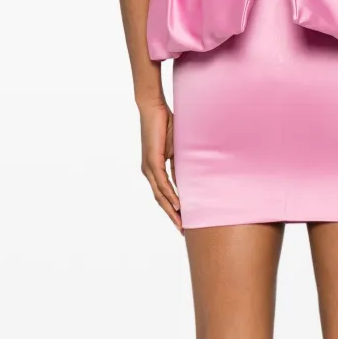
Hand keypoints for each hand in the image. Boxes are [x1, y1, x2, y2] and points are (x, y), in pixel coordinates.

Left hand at [139, 99, 180, 232]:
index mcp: (153, 169)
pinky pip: (161, 183)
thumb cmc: (166, 125)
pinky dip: (170, 195)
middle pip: (160, 200)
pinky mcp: (151, 161)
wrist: (154, 108)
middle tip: (182, 230)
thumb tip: (189, 178)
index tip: (182, 221)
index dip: (172, 209)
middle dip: (171, 216)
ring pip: (160, 195)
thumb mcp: (177, 150)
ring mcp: (148, 167)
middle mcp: (148, 172)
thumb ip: (180, 165)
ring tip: (181, 223)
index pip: (163, 194)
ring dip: (170, 210)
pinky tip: (177, 205)